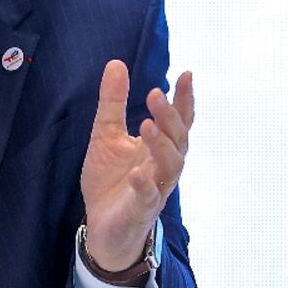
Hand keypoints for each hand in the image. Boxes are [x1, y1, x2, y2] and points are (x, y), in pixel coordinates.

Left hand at [79, 61, 193, 271]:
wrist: (101, 224)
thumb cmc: (111, 178)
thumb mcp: (107, 134)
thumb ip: (113, 102)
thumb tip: (116, 63)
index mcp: (158, 146)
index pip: (178, 120)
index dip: (184, 99)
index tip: (186, 74)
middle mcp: (163, 166)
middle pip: (178, 139)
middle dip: (170, 117)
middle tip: (155, 95)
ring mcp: (155, 189)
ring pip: (170, 167)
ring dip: (161, 146)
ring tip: (147, 126)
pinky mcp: (140, 210)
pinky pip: (148, 198)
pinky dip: (145, 185)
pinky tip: (138, 173)